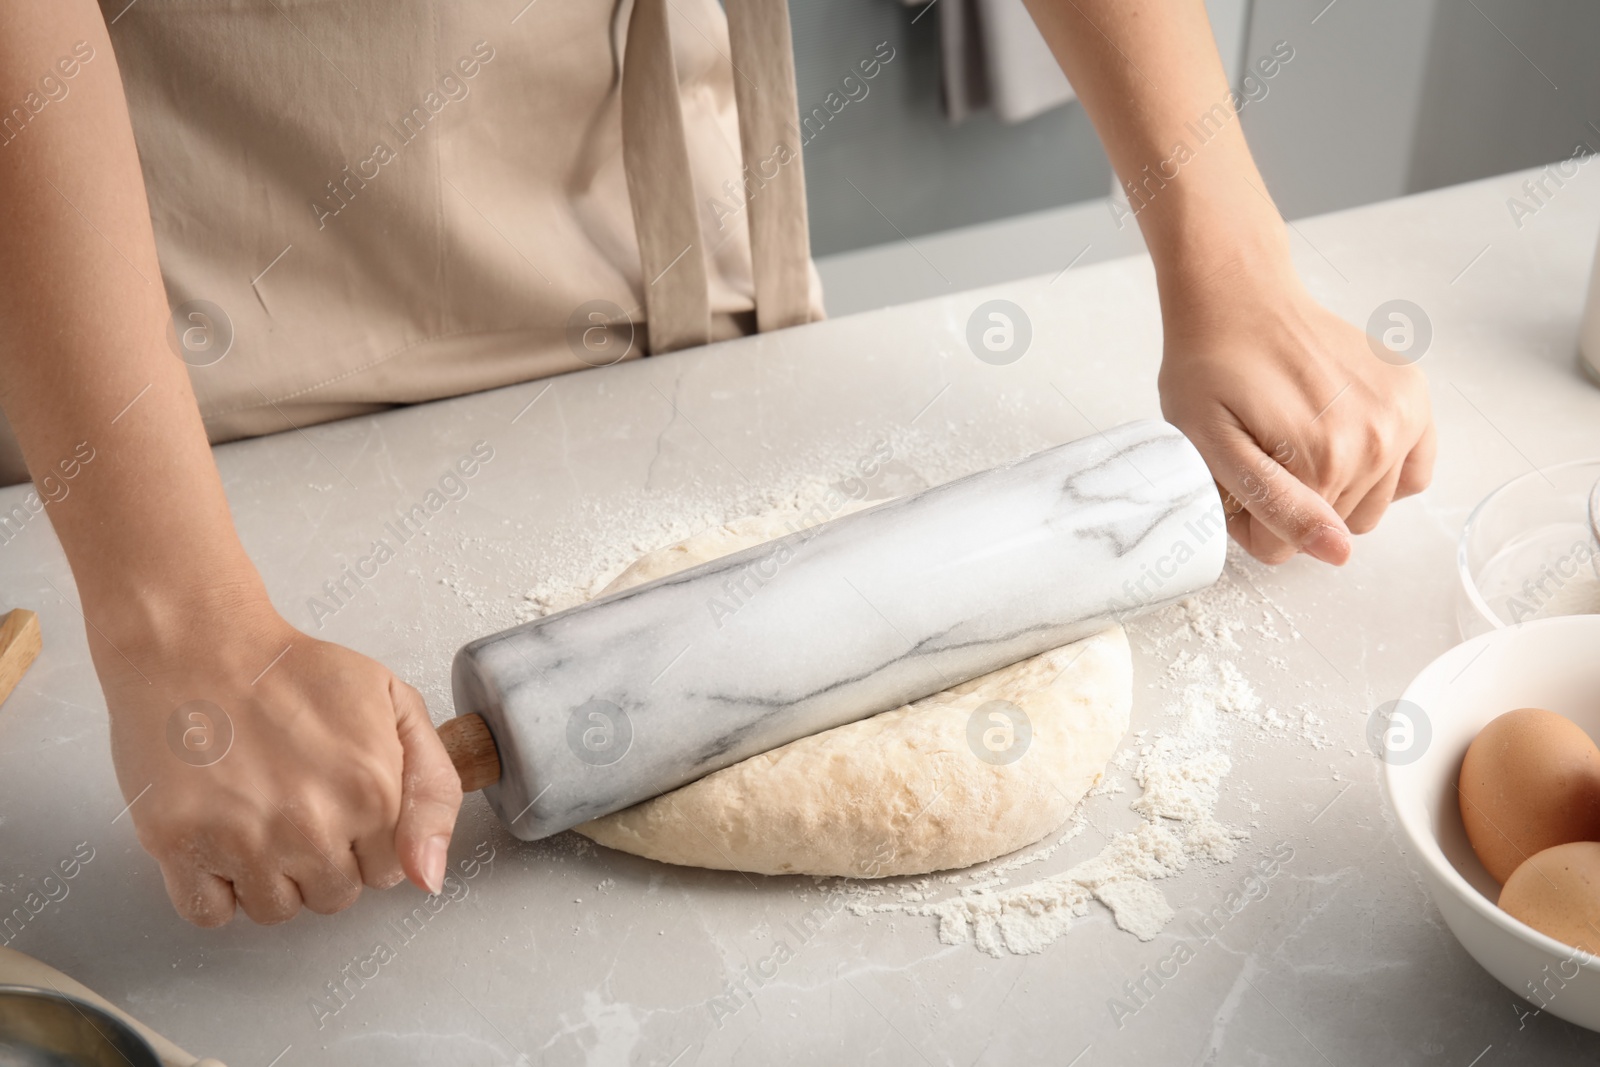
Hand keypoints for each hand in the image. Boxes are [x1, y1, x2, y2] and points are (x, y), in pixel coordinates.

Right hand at [94, 592, 462, 925]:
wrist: (199, 646)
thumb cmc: (293, 671)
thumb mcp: (396, 705)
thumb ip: (434, 790)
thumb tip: (427, 877)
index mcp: (371, 793)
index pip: (389, 872)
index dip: (368, 841)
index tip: (344, 805)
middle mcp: (311, 826)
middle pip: (333, 896)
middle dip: (323, 860)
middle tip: (298, 803)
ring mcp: (243, 841)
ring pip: (275, 911)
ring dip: (270, 877)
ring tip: (259, 815)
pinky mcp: (179, 846)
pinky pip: (209, 914)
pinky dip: (215, 890)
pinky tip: (222, 840)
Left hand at [1157, 261, 1435, 564]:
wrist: (1239, 298)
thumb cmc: (1210, 368)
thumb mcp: (1212, 445)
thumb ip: (1273, 504)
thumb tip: (1339, 552)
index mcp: (1324, 460)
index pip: (1284, 548)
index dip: (1247, 522)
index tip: (1229, 483)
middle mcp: (1376, 442)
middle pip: (1330, 531)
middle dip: (1290, 506)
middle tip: (1259, 454)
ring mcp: (1401, 416)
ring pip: (1369, 510)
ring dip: (1333, 490)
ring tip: (1295, 439)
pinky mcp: (1413, 396)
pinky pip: (1412, 474)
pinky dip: (1380, 473)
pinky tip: (1341, 442)